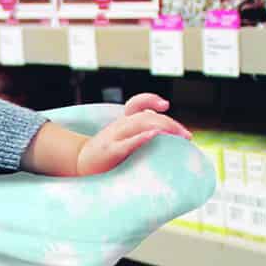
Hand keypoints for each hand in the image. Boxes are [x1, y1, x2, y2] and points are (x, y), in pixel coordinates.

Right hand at [76, 94, 191, 176]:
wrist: (78, 165)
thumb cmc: (103, 156)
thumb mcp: (118, 139)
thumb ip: (136, 133)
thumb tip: (161, 129)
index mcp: (121, 124)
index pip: (135, 104)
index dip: (150, 99)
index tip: (165, 104)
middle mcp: (118, 127)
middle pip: (146, 116)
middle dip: (170, 123)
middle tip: (187, 136)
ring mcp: (113, 138)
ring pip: (140, 123)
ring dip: (163, 127)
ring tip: (179, 136)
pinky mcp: (110, 152)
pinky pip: (128, 142)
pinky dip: (142, 137)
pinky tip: (154, 137)